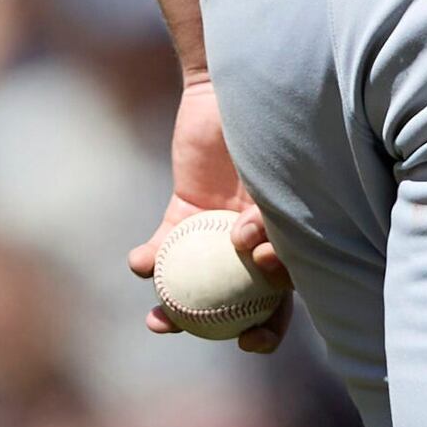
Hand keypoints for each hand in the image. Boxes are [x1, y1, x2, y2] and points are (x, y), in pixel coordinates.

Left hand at [130, 70, 285, 351]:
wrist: (239, 87)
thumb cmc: (273, 129)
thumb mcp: (277, 175)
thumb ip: (269, 215)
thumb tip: (252, 251)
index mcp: (288, 242)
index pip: (282, 298)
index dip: (269, 328)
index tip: (250, 339)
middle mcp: (253, 243)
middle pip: (234, 301)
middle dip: (213, 329)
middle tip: (189, 332)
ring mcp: (217, 230)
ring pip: (193, 280)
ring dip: (172, 305)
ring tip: (156, 320)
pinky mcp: (185, 211)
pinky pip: (165, 244)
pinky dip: (151, 258)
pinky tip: (138, 263)